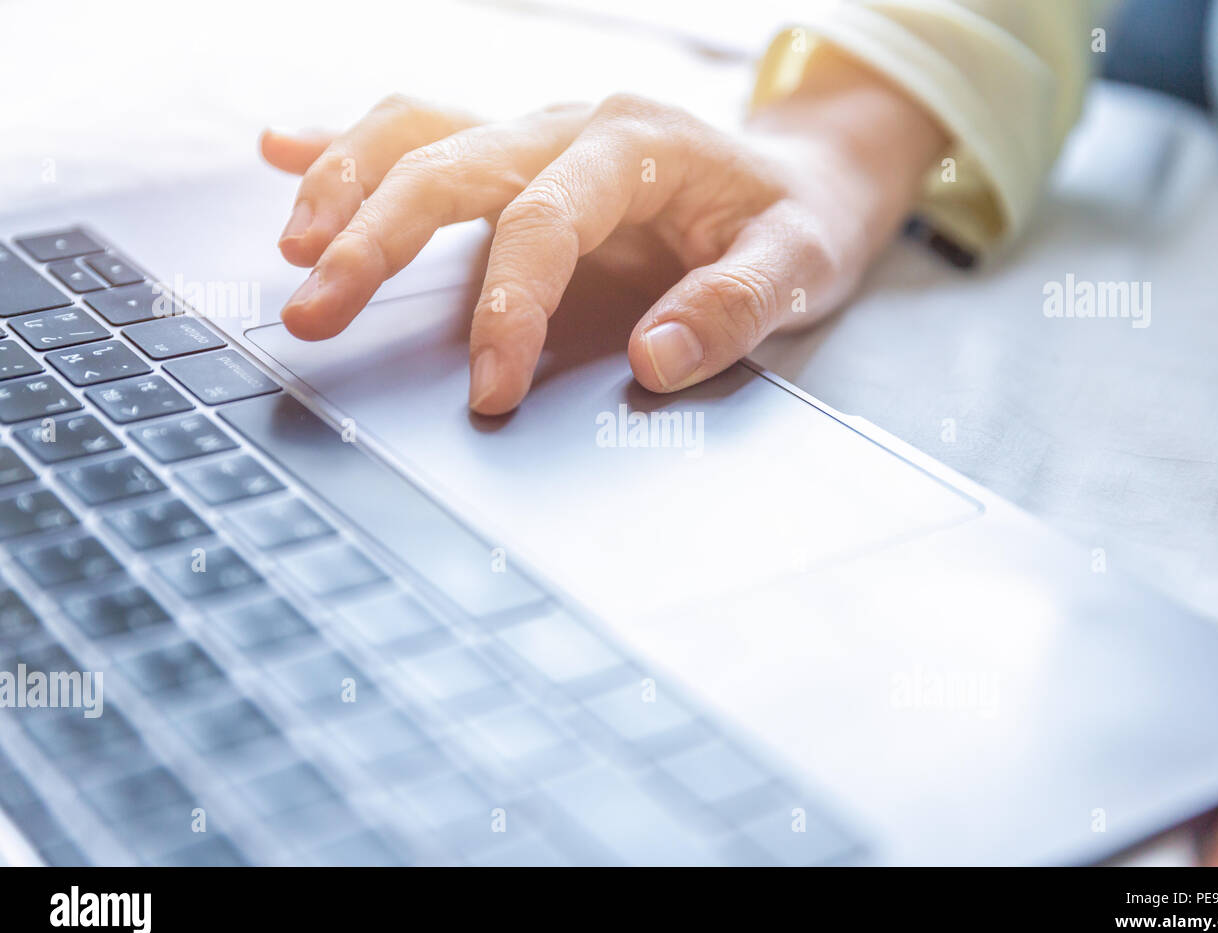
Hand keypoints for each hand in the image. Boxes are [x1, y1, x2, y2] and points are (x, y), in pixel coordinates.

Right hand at [260, 51, 946, 413]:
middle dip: (375, 239)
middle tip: (316, 314)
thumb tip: (652, 357)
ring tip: (294, 251)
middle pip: (450, 165)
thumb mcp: (799, 263)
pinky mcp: (518, 152)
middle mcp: (571, 123)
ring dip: (345, 183)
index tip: (488, 389)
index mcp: (638, 144)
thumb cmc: (795, 220)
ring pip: (417, 131)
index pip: (546, 223)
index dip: (508, 308)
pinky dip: (349, 142)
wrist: (801, 174)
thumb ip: (734, 307)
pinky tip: (281, 151)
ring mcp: (536, 131)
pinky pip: (421, 128)